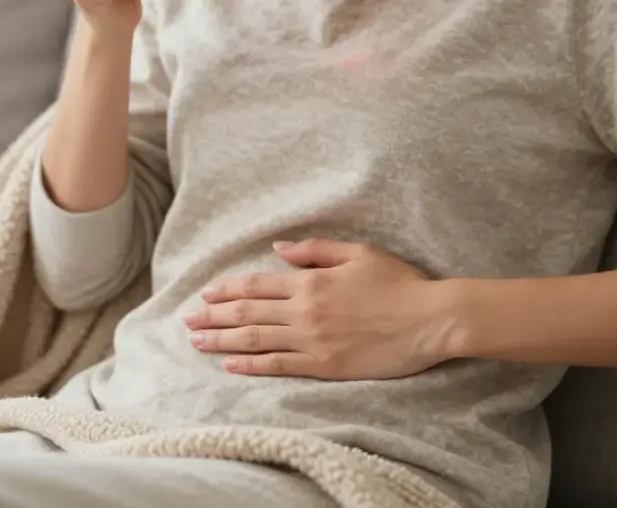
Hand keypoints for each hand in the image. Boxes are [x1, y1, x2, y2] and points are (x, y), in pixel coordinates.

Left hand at [185, 239, 457, 379]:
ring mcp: (313, 341)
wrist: (429, 319)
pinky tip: (231, 365)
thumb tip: (279, 250)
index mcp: (311, 281)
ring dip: (222, 341)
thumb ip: (315, 251)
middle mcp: (304, 311)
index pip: (257, 285)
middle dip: (214, 317)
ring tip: (197, 342)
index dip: (227, 290)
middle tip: (187, 321)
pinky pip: (279, 366)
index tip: (205, 295)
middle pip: (247, 313)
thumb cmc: (399, 283)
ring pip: (255, 340)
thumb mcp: (358, 253)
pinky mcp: (325, 366)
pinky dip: (251, 366)